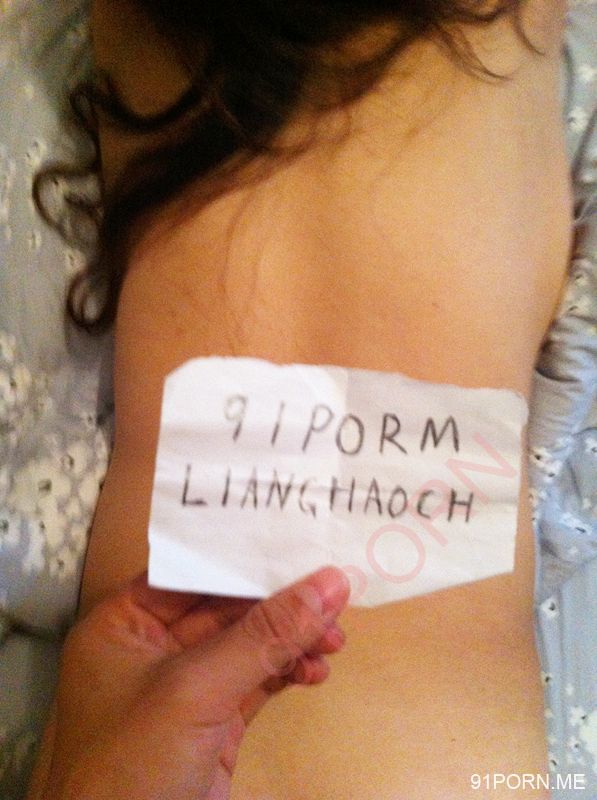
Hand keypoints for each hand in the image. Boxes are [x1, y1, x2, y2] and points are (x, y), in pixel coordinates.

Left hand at [41, 567, 349, 799]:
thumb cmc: (135, 764)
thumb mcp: (196, 689)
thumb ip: (263, 635)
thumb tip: (331, 583)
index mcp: (124, 622)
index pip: (192, 573)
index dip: (246, 558)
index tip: (302, 544)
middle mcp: (151, 646)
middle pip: (227, 607)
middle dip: (281, 605)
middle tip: (335, 598)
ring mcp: (184, 686)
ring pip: (248, 644)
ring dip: (293, 641)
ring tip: (335, 642)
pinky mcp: (213, 721)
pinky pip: (257, 680)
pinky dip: (288, 673)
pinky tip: (316, 673)